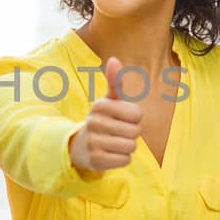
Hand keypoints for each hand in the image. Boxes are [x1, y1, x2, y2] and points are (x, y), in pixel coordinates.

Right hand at [68, 57, 142, 172]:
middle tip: (118, 132)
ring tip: (115, 143)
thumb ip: (115, 82)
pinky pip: (125, 161)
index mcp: (100, 105)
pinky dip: (122, 159)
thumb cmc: (104, 120)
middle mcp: (94, 122)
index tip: (123, 119)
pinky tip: (111, 154)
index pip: (137, 114)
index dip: (135, 119)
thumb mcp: (110, 101)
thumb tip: (113, 59)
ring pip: (131, 147)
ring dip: (127, 147)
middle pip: (135, 132)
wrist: (82, 146)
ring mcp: (93, 142)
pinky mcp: (95, 160)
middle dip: (132, 134)